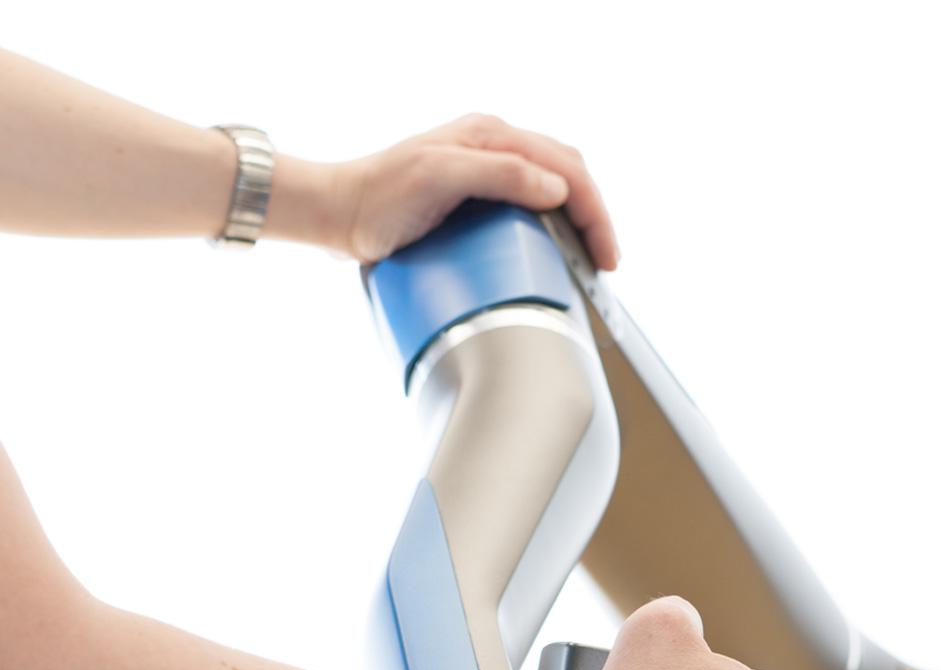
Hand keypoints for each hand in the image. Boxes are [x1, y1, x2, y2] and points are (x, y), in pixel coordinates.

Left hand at [292, 114, 619, 269]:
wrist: (335, 213)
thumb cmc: (376, 198)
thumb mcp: (439, 178)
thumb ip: (499, 175)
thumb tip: (556, 189)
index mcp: (491, 135)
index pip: (567, 167)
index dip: (594, 213)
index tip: (604, 256)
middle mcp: (492, 145)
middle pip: (567, 174)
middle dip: (593, 217)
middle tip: (603, 263)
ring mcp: (482, 168)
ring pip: (551, 187)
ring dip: (575, 220)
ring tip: (586, 259)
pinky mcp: (472, 193)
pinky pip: (526, 202)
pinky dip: (550, 226)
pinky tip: (551, 249)